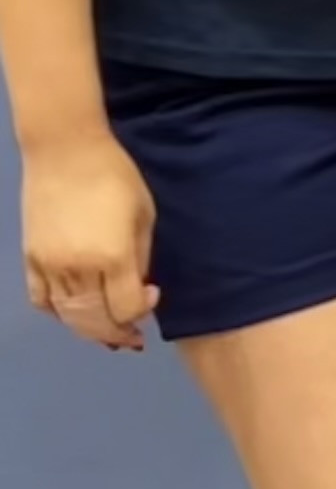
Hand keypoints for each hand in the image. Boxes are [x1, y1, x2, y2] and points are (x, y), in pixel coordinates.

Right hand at [21, 130, 158, 350]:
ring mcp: (49, 266)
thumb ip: (141, 257)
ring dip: (88, 330)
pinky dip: (58, 314)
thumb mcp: (144, 214)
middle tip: (133, 337)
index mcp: (112, 257)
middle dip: (117, 333)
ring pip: (67, 316)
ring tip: (107, 332)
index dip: (141, 312)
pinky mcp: (30, 259)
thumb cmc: (115, 176)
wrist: (64, 151)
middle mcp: (77, 268)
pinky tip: (73, 313)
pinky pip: (41, 301)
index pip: (126, 308)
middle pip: (95, 321)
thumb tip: (139, 288)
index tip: (152, 295)